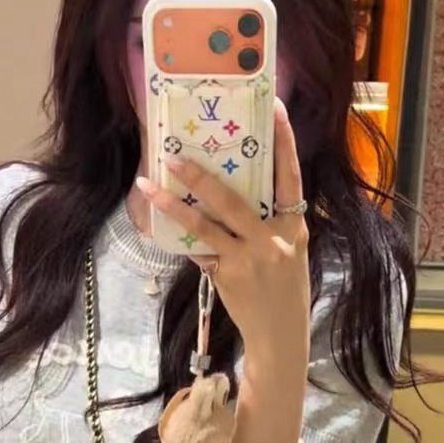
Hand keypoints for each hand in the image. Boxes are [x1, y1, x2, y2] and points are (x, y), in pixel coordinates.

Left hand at [137, 100, 310, 369]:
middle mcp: (273, 239)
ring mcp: (248, 259)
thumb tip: (235, 191)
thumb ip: (269, 222)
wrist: (281, 334)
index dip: (284, 141)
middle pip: (234, 199)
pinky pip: (198, 250)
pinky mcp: (227, 276)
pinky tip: (155, 225)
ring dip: (174, 203)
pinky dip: (178, 236)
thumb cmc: (285, 289)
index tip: (272, 107)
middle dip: (203, 175)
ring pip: (206, 225)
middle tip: (175, 154)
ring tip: (149, 184)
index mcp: (294, 226)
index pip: (290, 177)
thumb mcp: (289, 251)